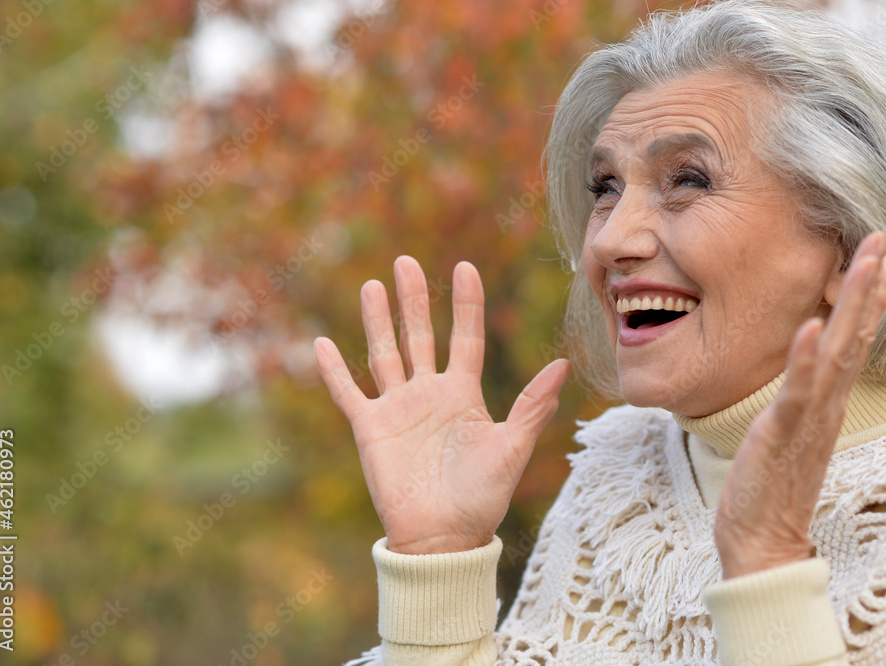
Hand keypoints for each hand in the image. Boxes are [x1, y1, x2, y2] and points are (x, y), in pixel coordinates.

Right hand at [313, 256, 570, 553]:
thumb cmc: (482, 498)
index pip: (465, 338)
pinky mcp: (370, 429)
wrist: (443, 538)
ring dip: (377, 321)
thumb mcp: (512, 448)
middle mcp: (429, 394)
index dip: (466, 303)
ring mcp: (397, 409)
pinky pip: (348, 393)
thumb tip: (564, 365)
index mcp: (464, 394)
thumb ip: (533, 406)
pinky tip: (322, 343)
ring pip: (385, 353)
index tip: (465, 266)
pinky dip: (334, 371)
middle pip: (420, 335)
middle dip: (413, 299)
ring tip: (372, 286)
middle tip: (405, 261)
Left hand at [714, 231, 885, 578]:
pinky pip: (797, 394)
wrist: (761, 539)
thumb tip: (803, 367)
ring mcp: (808, 420)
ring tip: (865, 263)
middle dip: (868, 286)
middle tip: (880, 238)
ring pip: (838, 355)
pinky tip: (811, 326)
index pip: (852, 341)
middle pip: (855, 337)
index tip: (875, 254)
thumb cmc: (769, 483)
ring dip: (852, 307)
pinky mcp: (782, 436)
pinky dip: (805, 359)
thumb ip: (799, 396)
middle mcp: (826, 406)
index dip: (865, 297)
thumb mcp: (786, 427)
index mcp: (826, 401)